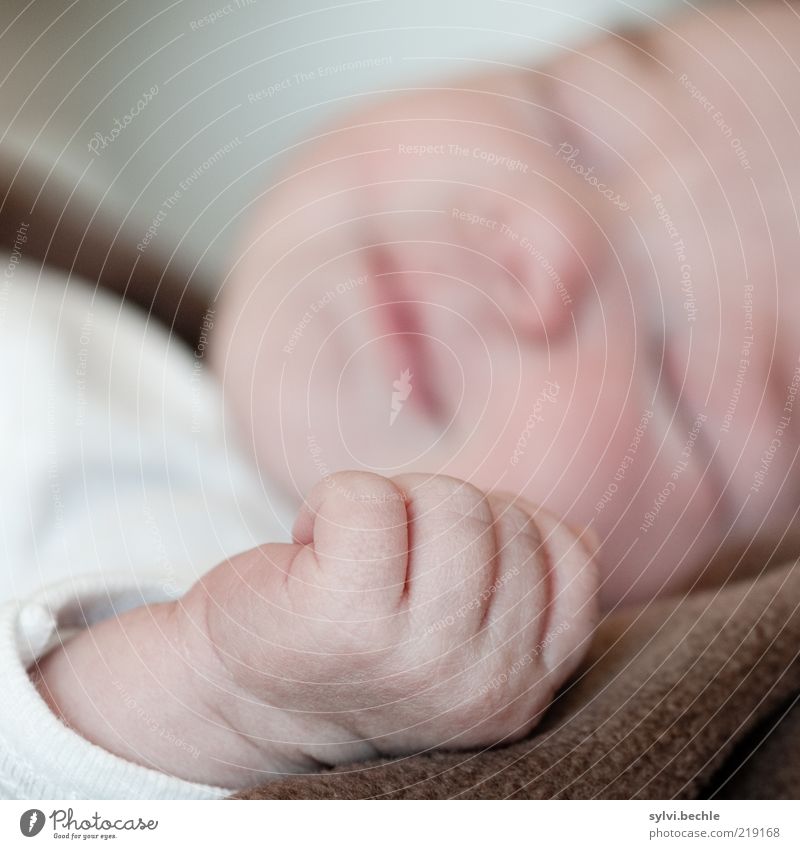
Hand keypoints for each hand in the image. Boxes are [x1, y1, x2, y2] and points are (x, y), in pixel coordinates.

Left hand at [35, 471, 597, 787]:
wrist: (233, 693)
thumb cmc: (354, 644)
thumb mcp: (461, 631)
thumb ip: (526, 592)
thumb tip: (580, 535)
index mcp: (522, 689)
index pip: (571, 559)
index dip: (501, 530)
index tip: (438, 562)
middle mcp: (481, 686)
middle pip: (500, 516)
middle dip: (434, 513)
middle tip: (382, 561)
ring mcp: (416, 657)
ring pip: (446, 501)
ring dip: (386, 503)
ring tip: (348, 555)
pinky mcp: (344, 618)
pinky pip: (366, 499)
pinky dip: (329, 500)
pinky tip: (309, 546)